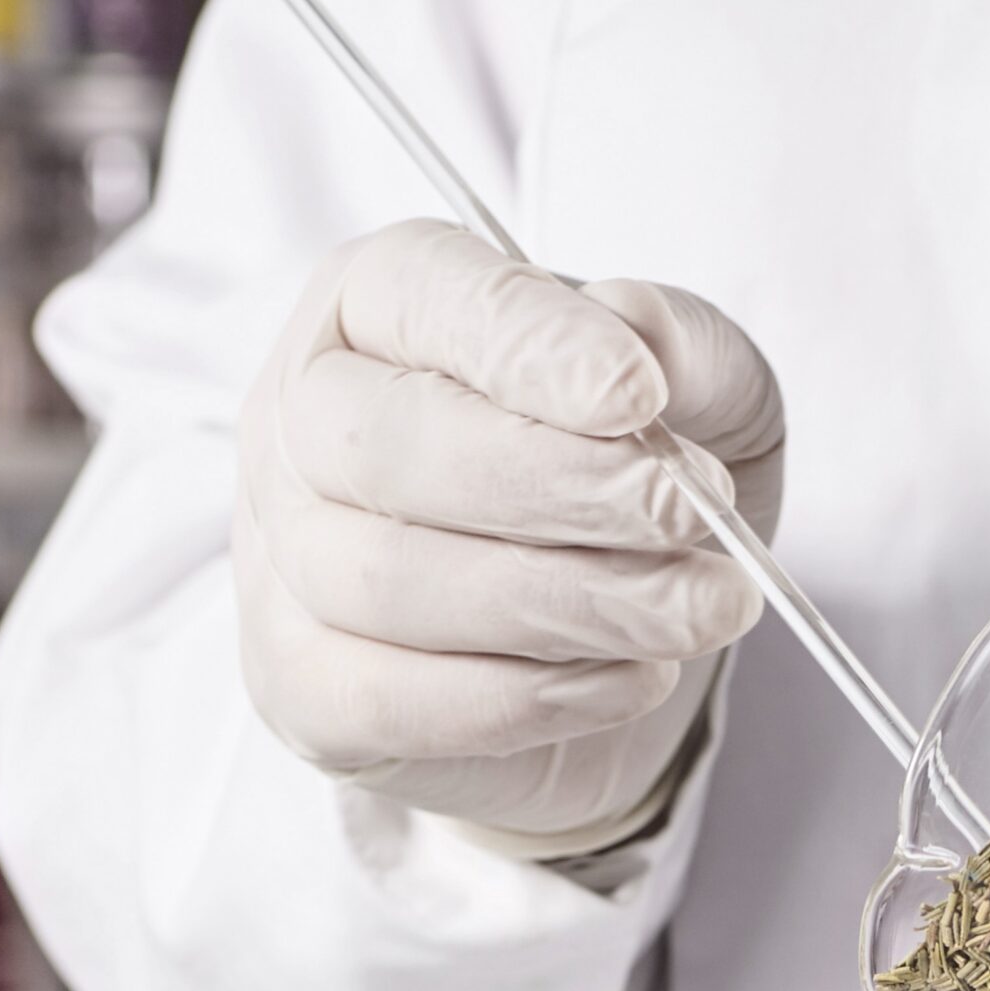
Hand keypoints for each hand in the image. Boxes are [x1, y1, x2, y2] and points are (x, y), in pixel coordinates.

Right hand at [234, 218, 783, 847]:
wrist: (603, 655)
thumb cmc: (630, 496)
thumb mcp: (705, 399)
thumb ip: (687, 349)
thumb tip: (640, 331)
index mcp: (378, 306)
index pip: (421, 291)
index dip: (530, 345)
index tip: (641, 393)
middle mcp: (300, 422)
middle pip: (388, 444)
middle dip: (558, 487)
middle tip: (692, 518)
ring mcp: (284, 563)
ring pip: (393, 583)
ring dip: (571, 604)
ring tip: (697, 610)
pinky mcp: (306, 690)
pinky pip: (393, 698)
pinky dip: (530, 697)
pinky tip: (634, 680)